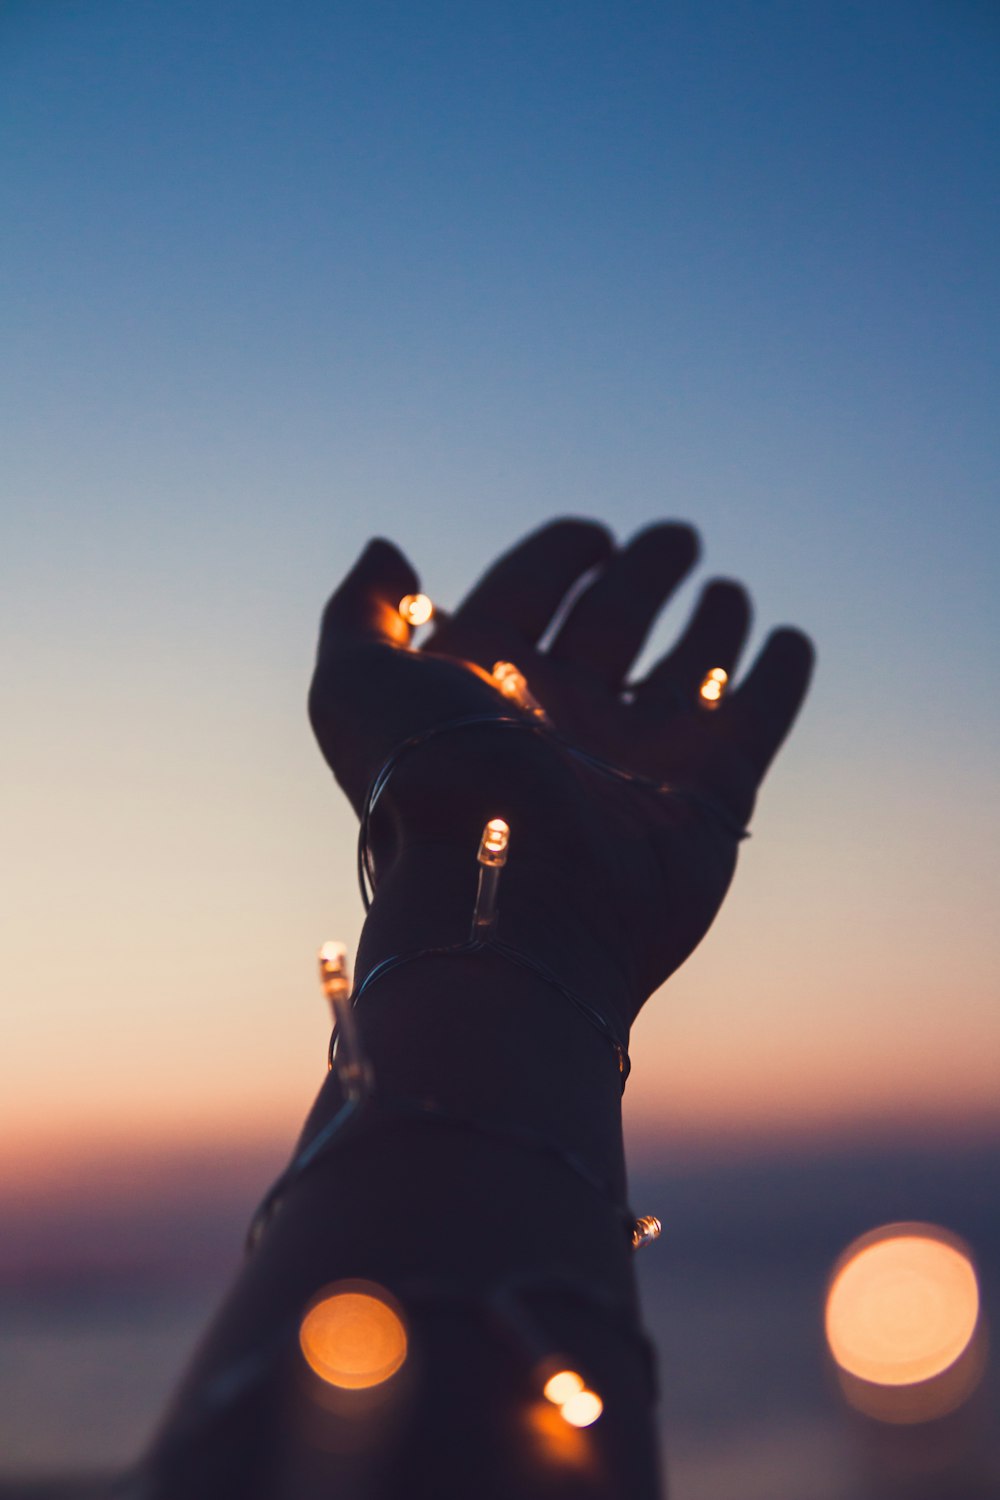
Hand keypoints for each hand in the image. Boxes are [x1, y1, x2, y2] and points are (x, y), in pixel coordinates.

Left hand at [309, 519, 812, 1020]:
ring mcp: (635, 762)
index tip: (590, 536)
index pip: (525, 596)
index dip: (555, 559)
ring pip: (684, 675)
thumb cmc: (426, 790)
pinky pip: (754, 722)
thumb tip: (390, 553)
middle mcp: (560, 721)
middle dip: (643, 577)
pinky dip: (777, 681)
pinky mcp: (705, 798)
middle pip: (610, 626)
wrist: (509, 904)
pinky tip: (788, 642)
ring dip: (710, 628)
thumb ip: (361, 613)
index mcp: (482, 687)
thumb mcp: (355, 685)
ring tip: (727, 592)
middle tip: (676, 539)